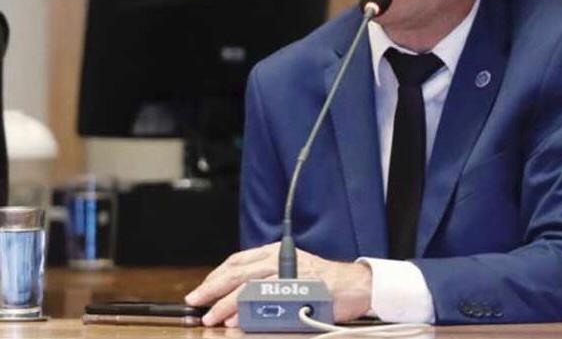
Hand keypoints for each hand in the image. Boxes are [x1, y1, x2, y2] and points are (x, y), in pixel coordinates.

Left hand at [185, 242, 372, 326]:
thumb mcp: (292, 271)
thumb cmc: (323, 283)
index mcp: (276, 252)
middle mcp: (280, 259)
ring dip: (226, 303)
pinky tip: (237, 319)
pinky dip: (249, 310)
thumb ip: (266, 281)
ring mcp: (288, 274)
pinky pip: (267, 301)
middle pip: (237, 272)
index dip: (216, 276)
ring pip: (248, 286)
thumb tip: (234, 302)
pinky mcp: (297, 290)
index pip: (238, 261)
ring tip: (212, 316)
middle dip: (212, 288)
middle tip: (195, 302)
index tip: (201, 290)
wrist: (355, 285)